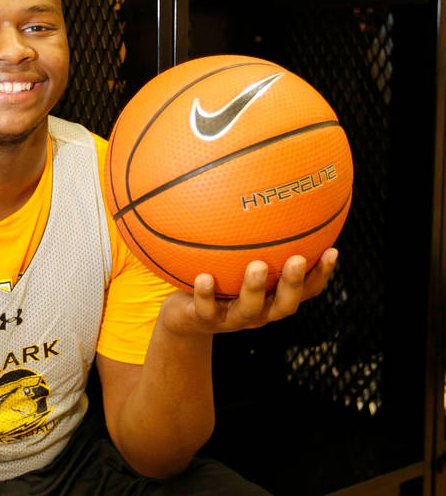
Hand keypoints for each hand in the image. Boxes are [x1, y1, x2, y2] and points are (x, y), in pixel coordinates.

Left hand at [160, 248, 337, 336]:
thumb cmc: (217, 279)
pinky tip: (204, 276)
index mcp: (272, 297)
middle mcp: (259, 311)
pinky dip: (205, 294)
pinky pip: (206, 309)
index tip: (333, 249)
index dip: (321, 273)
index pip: (306, 290)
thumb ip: (251, 238)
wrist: (182, 316)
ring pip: (250, 309)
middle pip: (285, 304)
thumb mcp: (235, 260)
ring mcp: (233, 319)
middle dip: (293, 282)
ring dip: (254, 288)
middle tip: (297, 259)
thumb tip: (264, 193)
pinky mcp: (204, 321)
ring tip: (257, 266)